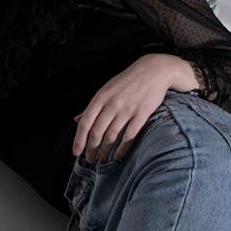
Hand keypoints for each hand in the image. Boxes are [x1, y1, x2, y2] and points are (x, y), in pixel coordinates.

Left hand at [72, 53, 198, 161]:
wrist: (154, 70)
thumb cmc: (128, 81)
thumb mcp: (106, 89)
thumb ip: (92, 106)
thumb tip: (76, 120)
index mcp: (101, 97)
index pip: (85, 122)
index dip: (79, 140)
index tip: (76, 152)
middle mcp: (112, 104)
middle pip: (97, 132)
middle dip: (91, 149)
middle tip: (89, 159)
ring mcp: (127, 109)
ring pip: (111, 136)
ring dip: (105, 151)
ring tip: (101, 160)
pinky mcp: (142, 114)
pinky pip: (129, 136)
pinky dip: (122, 149)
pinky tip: (117, 156)